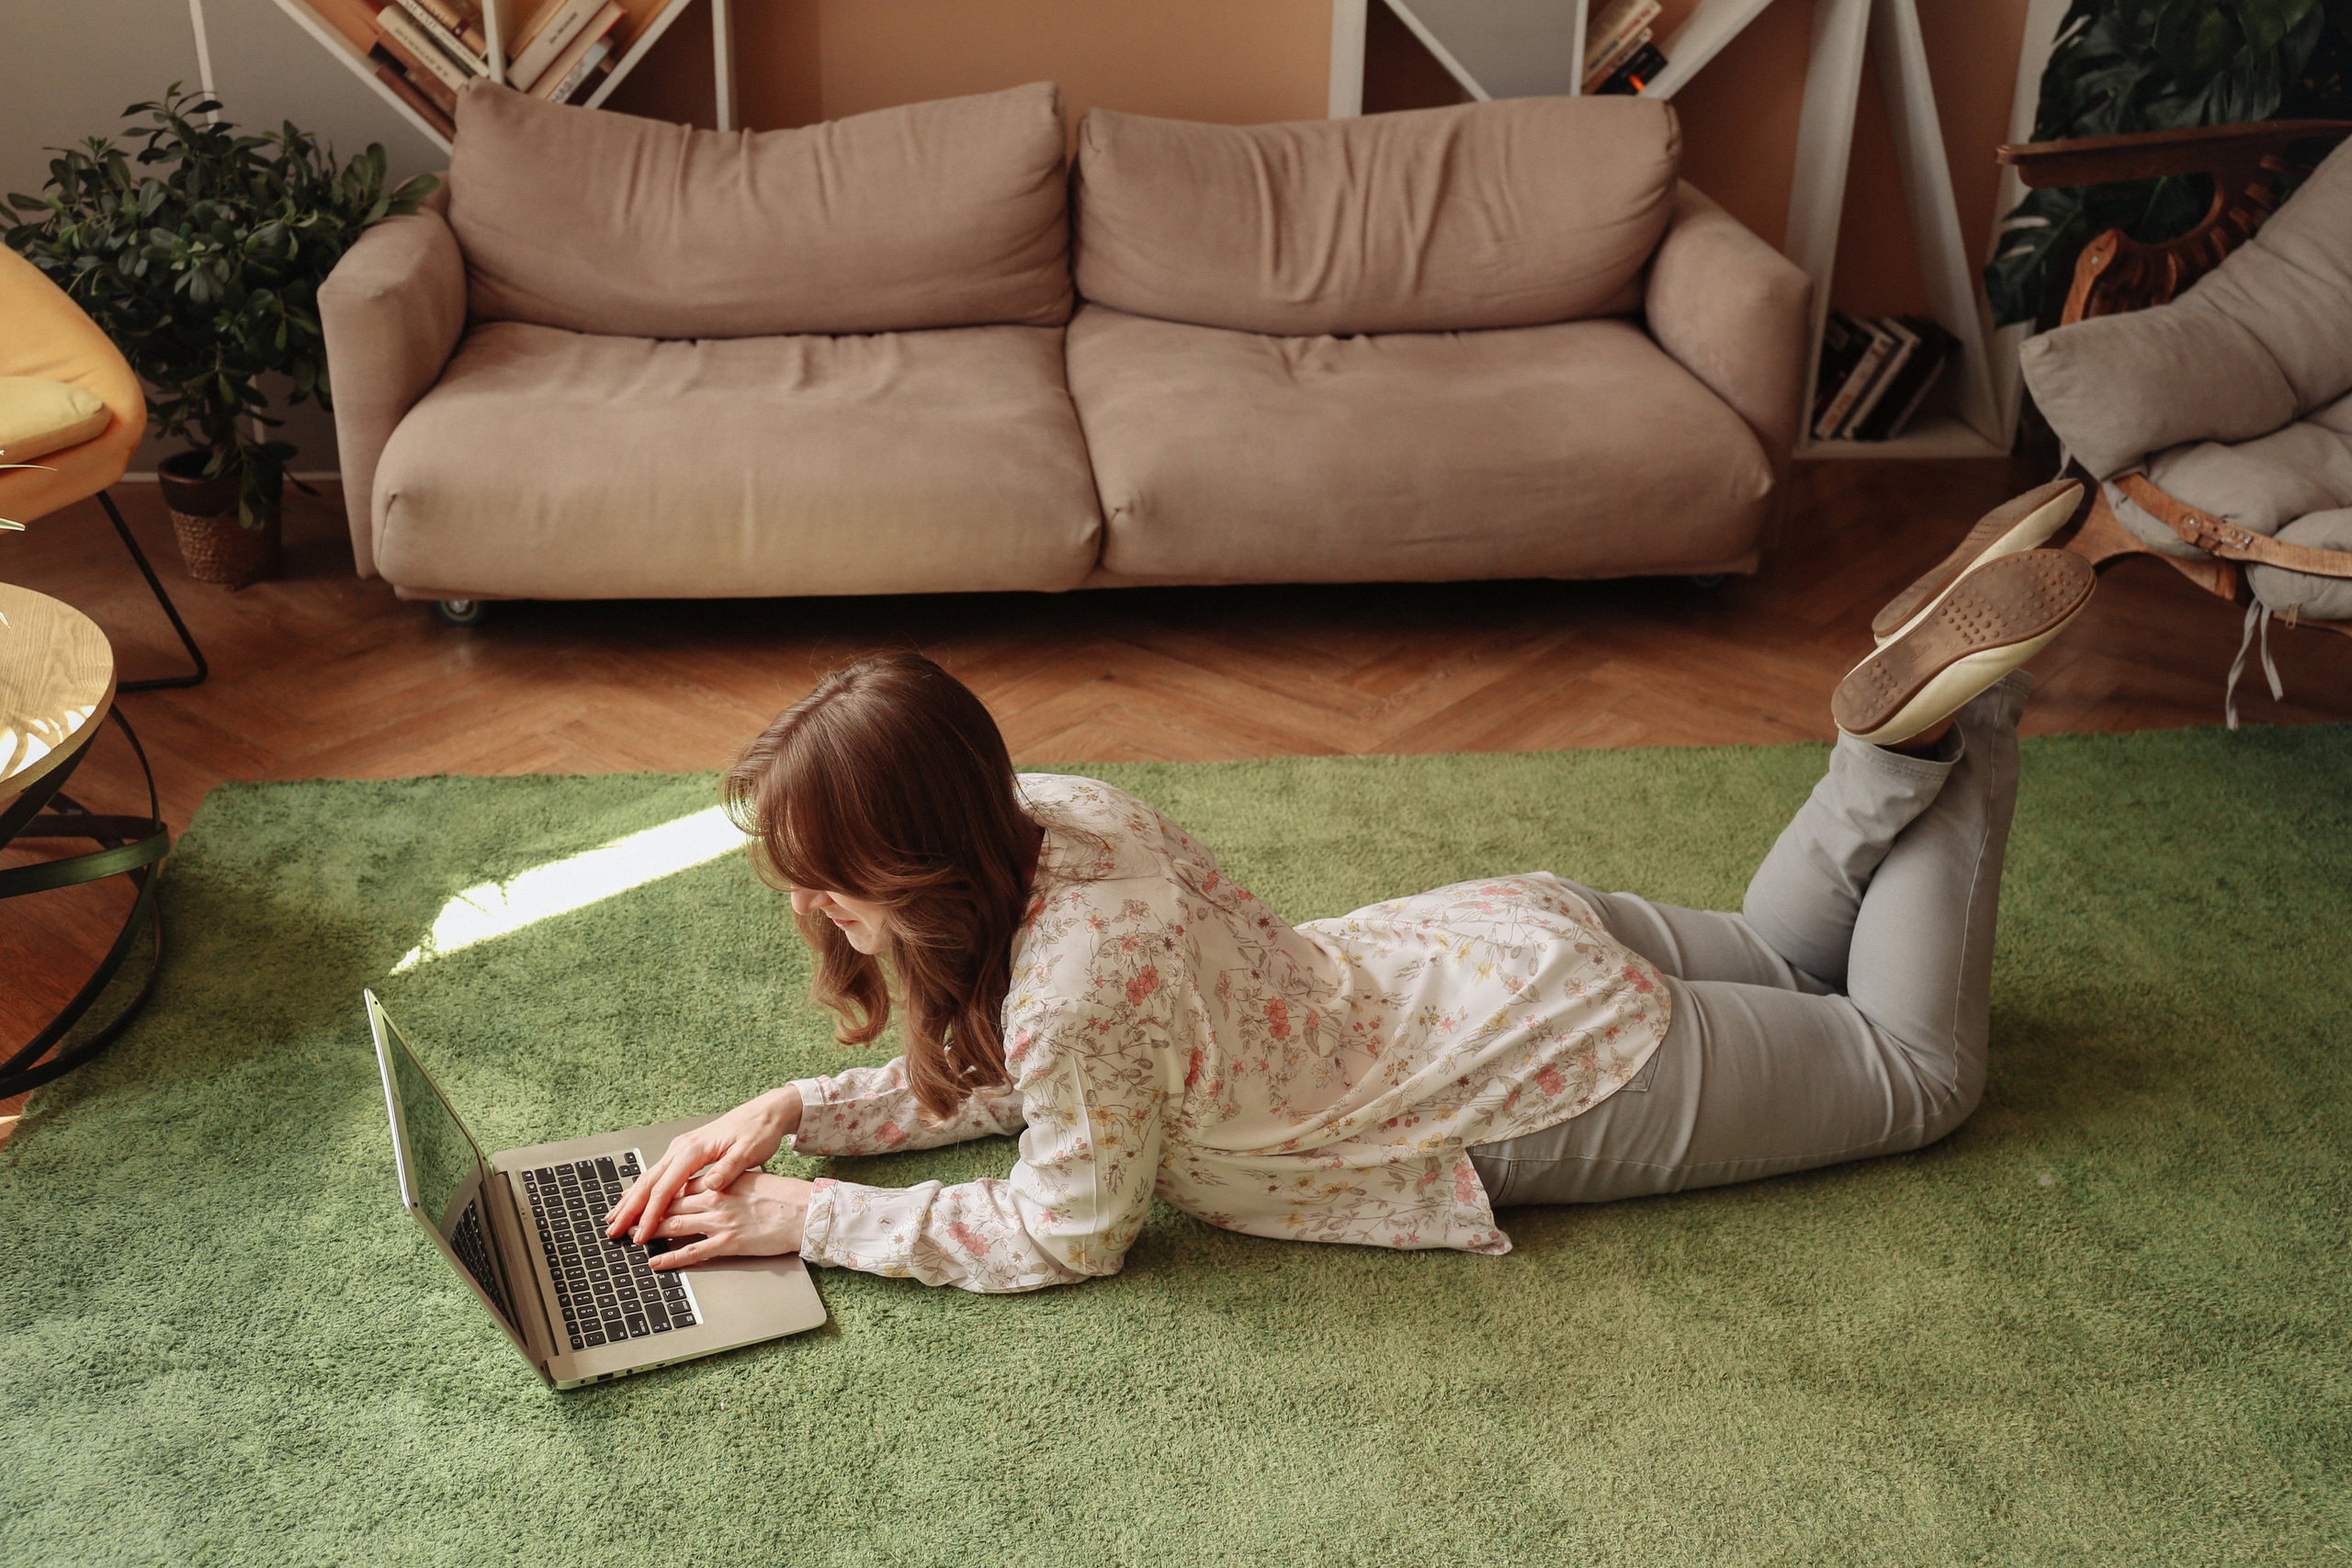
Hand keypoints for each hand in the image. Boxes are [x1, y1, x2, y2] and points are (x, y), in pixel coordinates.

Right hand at [605, 1084, 801, 1243]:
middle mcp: (682, 1148)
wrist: (764, 1111)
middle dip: (629, 1208)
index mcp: (693, 1150)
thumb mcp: (749, 1151)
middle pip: (647, 1182)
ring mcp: (681, 1149)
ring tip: (615, 1218)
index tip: (641, 1234)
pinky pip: (659, 1175)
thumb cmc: (757, 1130)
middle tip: (613, 1230)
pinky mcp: (685, 1153)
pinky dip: (644, 1190)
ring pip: (649, 1178)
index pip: (664, 1188)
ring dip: (631, 1199)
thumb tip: (711, 1185)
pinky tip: (635, 1199)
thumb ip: (728, 1169)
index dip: (650, 1214)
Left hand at [642, 1172, 814, 1268]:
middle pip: (668, 1204)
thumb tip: (709, 1183)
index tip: (636, 1199)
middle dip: (642, 1212)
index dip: (653, 1193)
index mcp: (719, 1182)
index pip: (677, 1185)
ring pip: (674, 1225)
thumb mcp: (749, 1180)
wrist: (804, 1211)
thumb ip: (724, 1182)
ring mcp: (719, 1221)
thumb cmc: (782, 1195)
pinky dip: (670, 1258)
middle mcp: (714, 1199)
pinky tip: (655, 1262)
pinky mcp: (728, 1243)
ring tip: (631, 1238)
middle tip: (622, 1219)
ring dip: (649, 1232)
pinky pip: (693, 1252)